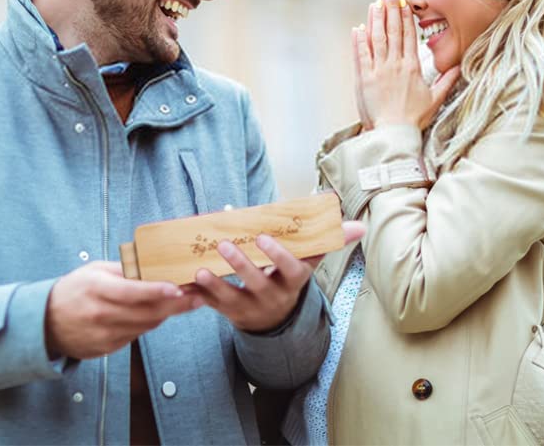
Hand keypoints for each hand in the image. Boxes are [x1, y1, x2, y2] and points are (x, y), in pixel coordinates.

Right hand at [44, 261, 203, 359]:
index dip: (157, 291)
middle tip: (199, 295)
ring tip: (188, 301)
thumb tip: (153, 266)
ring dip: (167, 314)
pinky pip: (135, 336)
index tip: (179, 288)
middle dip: (176, 305)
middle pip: (145, 312)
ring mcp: (103, 335)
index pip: (132, 292)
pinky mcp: (106, 349)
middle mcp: (101, 314)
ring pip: (145, 326)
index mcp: (97, 289)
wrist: (45, 322)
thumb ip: (123, 270)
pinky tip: (161, 313)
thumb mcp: (95, 270)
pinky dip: (149, 323)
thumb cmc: (74, 289)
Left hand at [193, 222, 365, 332]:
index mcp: (293, 281)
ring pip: (231, 298)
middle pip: (257, 283)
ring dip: (215, 284)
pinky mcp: (229, 313)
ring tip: (200, 269)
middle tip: (224, 244)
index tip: (263, 237)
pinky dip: (196, 295)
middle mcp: (273, 297)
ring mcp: (250, 308)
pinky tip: (183, 283)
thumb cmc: (289, 276)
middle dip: (241, 265)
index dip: (278, 255)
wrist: (275, 319)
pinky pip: (211, 306)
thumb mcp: (309, 262)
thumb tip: (360, 225)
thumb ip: (330, 241)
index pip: (291, 269)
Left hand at [353, 0, 460, 130]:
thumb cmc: (414, 119)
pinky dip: (359, 40)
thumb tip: (459, 68)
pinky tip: (359, 28)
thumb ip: (447, 81)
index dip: (406, 18)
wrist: (394, 134)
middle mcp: (395, 64)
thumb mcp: (435, 99)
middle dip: (391, 10)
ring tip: (375, 4)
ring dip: (375, 20)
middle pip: (393, 31)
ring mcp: (379, 70)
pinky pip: (361, 54)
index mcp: (412, 67)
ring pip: (376, 39)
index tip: (404, 4)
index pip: (409, 36)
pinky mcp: (364, 78)